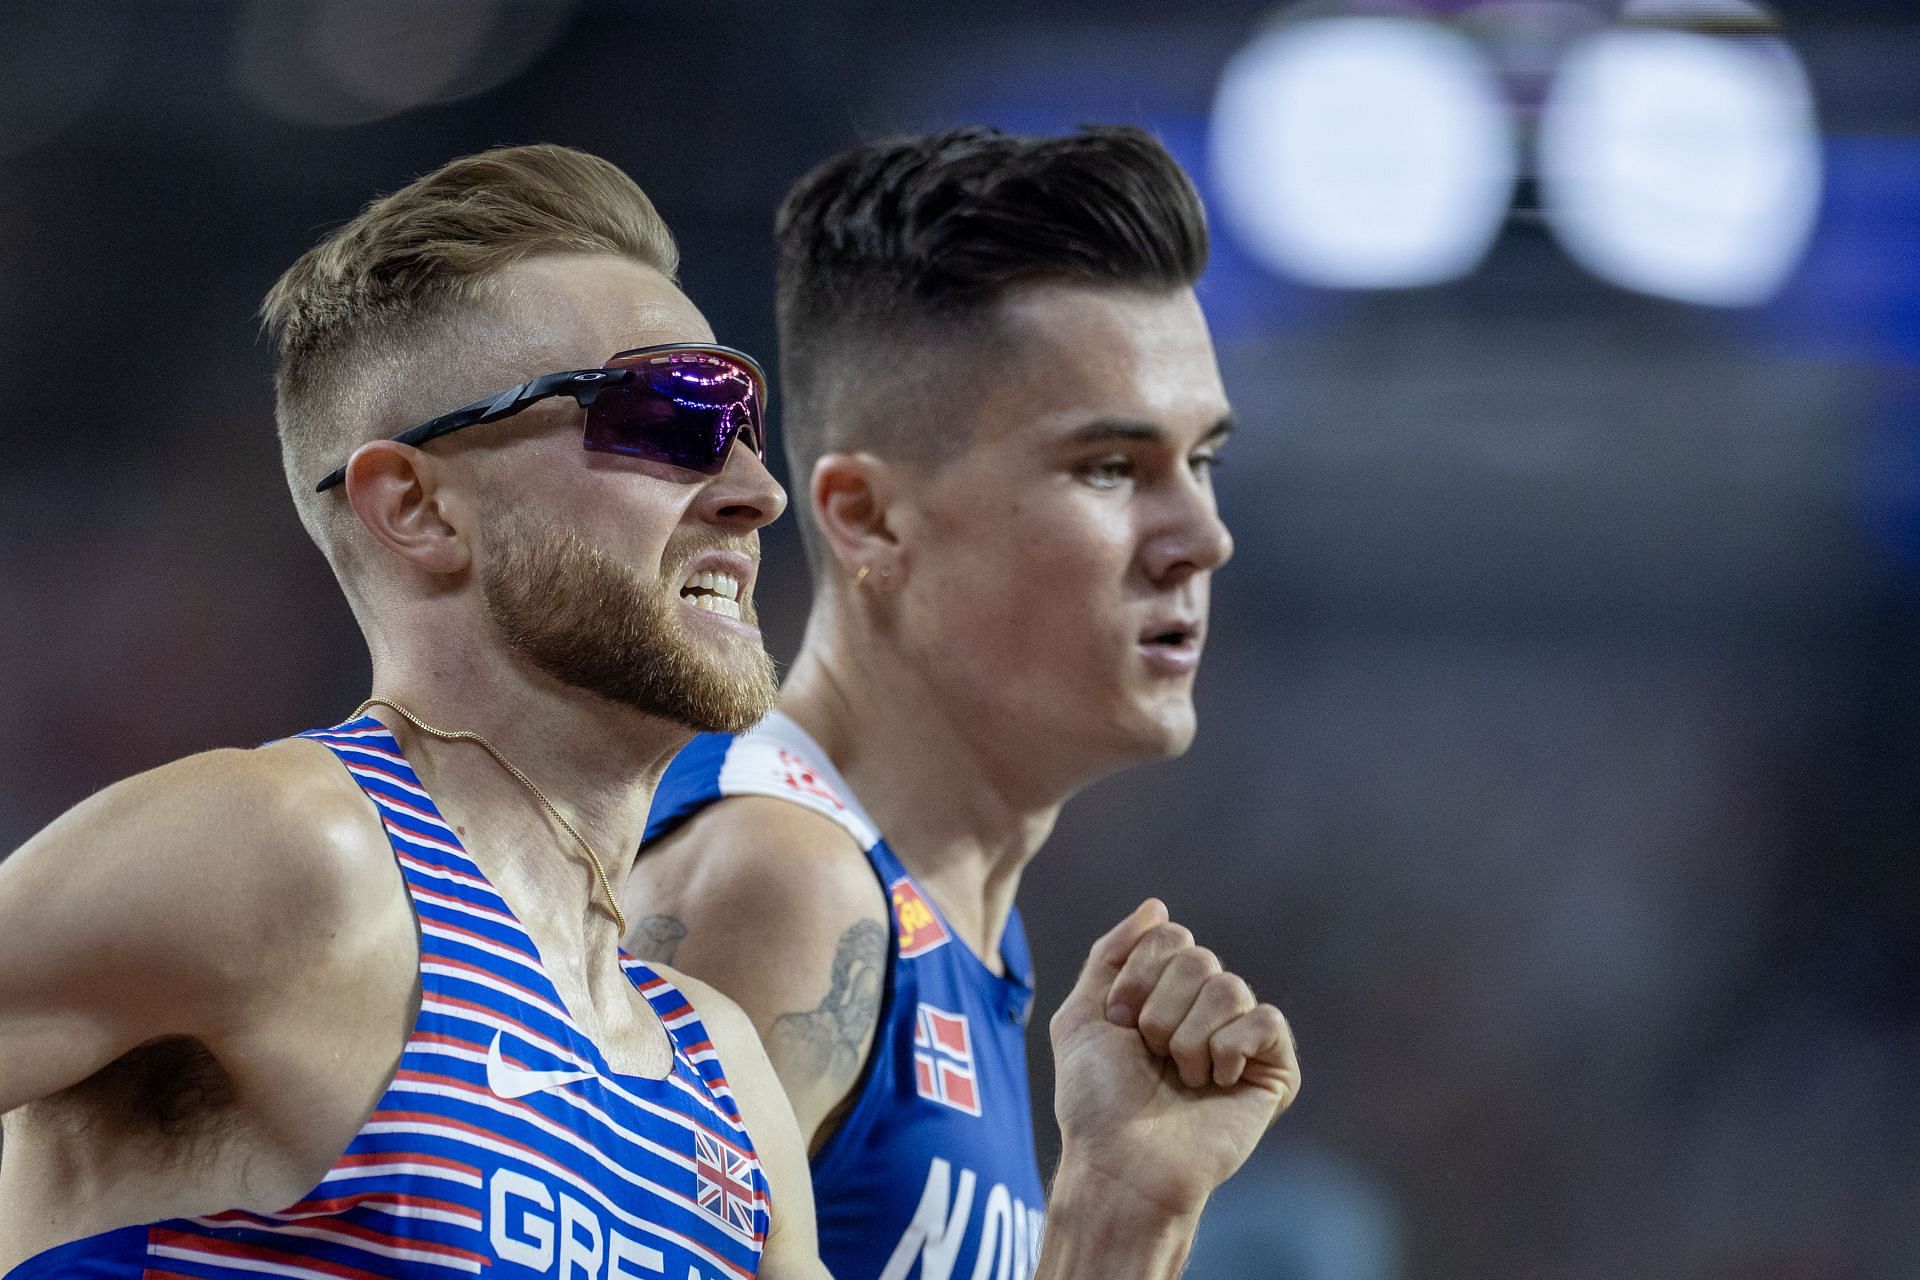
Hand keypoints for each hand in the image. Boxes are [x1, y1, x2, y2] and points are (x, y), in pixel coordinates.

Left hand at [1049, 899, 1298, 1220]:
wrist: (1121, 1161)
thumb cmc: (1096, 1100)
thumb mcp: (1083, 1015)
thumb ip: (1111, 954)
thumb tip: (1157, 906)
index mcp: (1166, 991)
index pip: (1170, 934)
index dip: (1137, 976)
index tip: (1120, 1023)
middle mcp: (1207, 1009)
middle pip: (1198, 957)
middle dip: (1159, 1011)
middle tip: (1151, 1056)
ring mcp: (1243, 1038)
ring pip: (1229, 988)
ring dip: (1188, 1038)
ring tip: (1182, 1078)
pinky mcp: (1275, 1070)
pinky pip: (1266, 1020)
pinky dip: (1230, 1049)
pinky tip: (1217, 1082)